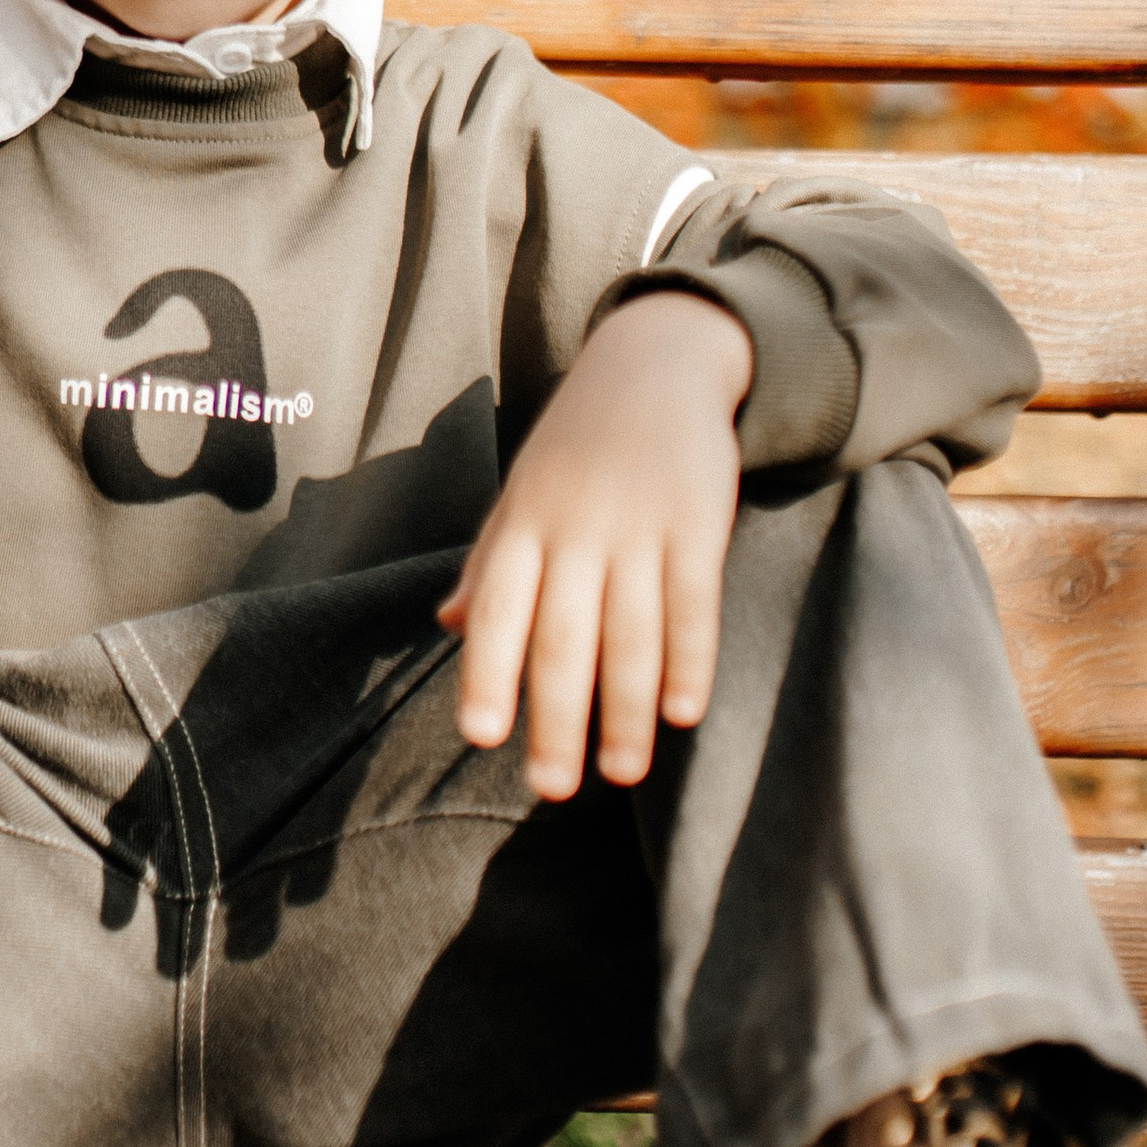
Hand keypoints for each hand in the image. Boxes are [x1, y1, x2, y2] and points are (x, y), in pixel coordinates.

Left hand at [441, 294, 750, 799]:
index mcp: (524, 523)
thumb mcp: (522, 492)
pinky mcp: (697, 522)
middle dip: (557, 718)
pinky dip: (688, 661)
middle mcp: (576, 527)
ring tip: (622, 773)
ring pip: (631, 634)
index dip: (490, 673)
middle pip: (563, 637)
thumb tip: (449, 623)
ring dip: (625, 710)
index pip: (500, 609)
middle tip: (552, 787)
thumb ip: (491, 560)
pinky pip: (693, 604)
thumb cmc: (577, 442)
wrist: (654, 360)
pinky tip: (682, 714)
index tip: (484, 736)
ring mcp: (640, 525)